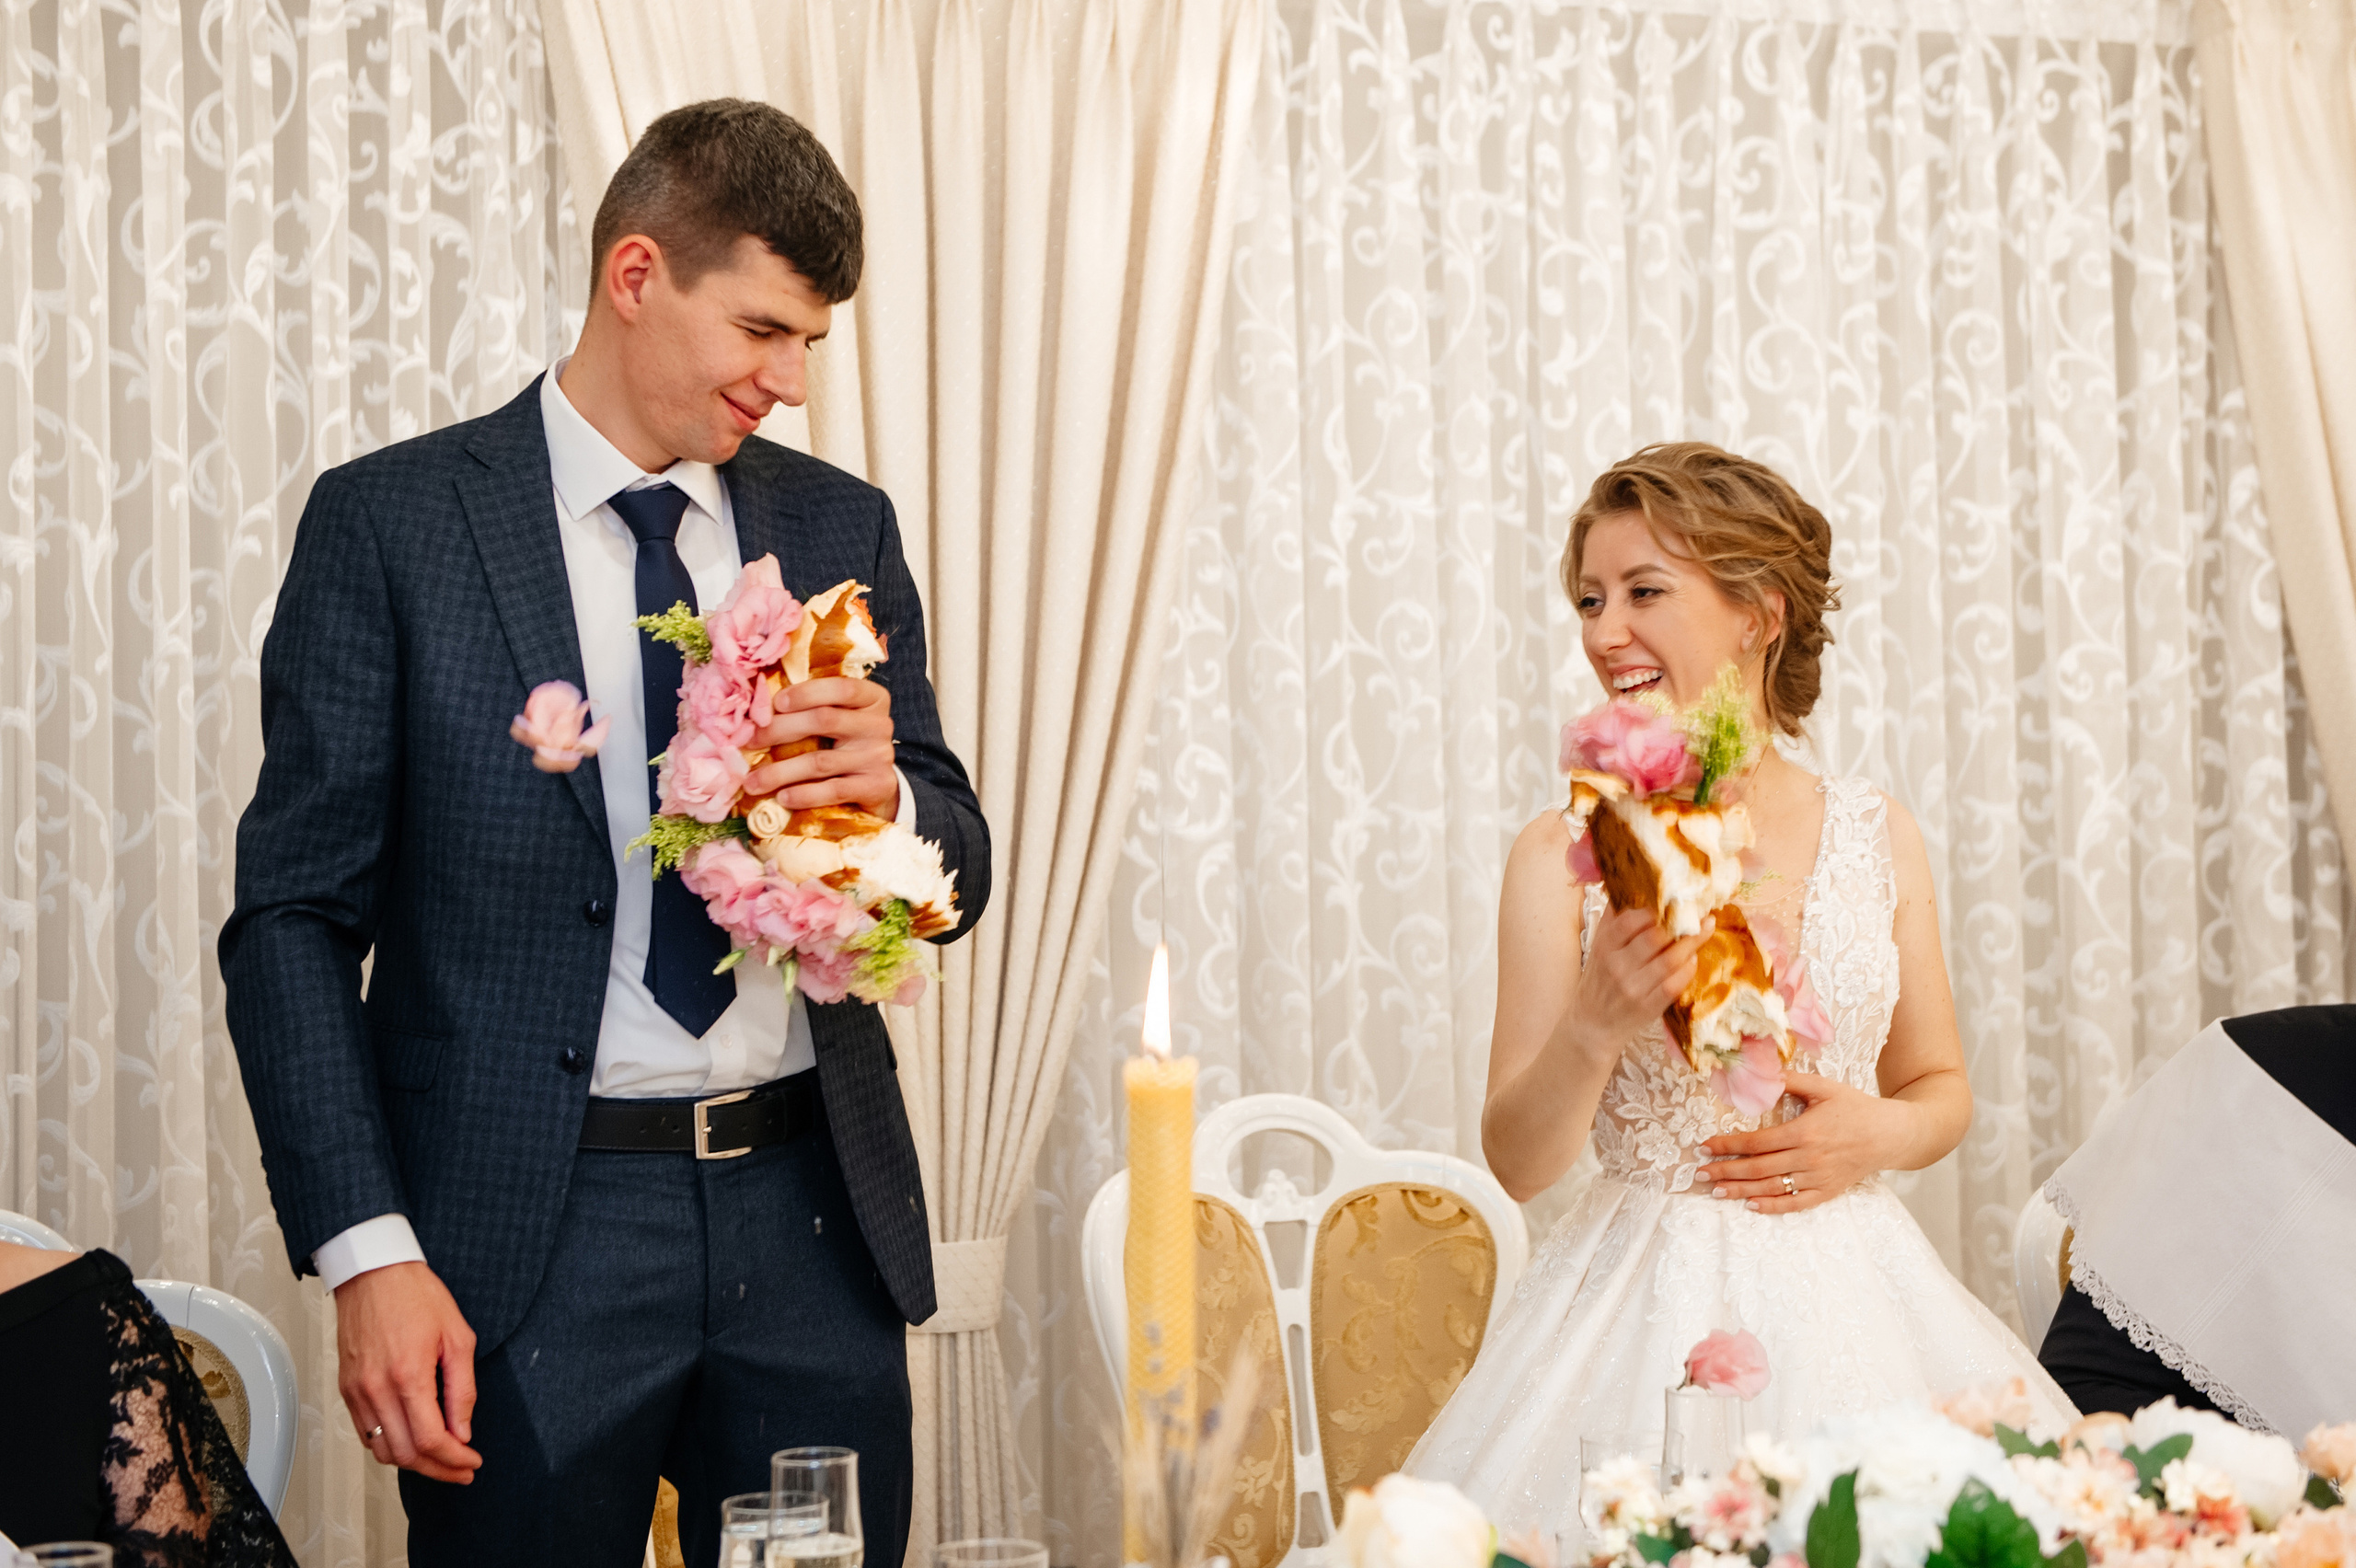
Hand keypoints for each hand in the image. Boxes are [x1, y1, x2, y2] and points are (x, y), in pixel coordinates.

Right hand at [334, 1261, 482, 1482]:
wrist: (374, 1273)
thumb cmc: (415, 1296)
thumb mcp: (458, 1337)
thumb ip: (462, 1390)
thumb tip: (462, 1431)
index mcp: (407, 1375)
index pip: (430, 1440)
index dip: (454, 1460)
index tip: (471, 1463)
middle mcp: (376, 1389)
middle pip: (405, 1455)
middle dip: (438, 1469)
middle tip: (461, 1467)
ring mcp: (357, 1391)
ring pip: (381, 1451)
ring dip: (413, 1462)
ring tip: (440, 1457)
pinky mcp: (346, 1389)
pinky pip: (365, 1434)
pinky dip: (389, 1445)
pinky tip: (411, 1438)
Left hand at [741, 677, 898, 817]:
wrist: (877, 785)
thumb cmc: (847, 742)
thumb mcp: (840, 717)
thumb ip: (812, 707)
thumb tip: (758, 709)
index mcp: (871, 699)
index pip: (842, 688)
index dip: (806, 693)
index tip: (775, 703)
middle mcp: (879, 725)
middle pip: (825, 720)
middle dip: (780, 730)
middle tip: (750, 742)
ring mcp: (879, 757)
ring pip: (821, 761)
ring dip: (780, 772)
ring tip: (752, 781)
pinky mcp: (876, 786)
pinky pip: (834, 791)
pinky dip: (805, 794)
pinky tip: (783, 798)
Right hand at [1569, 905, 1713, 1057]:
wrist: (1591, 1025)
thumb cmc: (1598, 980)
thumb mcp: (1597, 947)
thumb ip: (1612, 919)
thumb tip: (1627, 883)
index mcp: (1603, 946)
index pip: (1631, 919)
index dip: (1655, 909)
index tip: (1673, 902)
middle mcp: (1617, 966)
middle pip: (1656, 937)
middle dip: (1682, 923)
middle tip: (1700, 913)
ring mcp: (1633, 988)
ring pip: (1671, 959)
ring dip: (1692, 943)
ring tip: (1705, 929)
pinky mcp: (1648, 1007)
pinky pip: (1675, 984)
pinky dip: (1688, 969)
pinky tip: (1692, 959)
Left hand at [1695, 1070, 1915, 1212]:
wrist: (1890, 1134)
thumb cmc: (1855, 1107)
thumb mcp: (1824, 1087)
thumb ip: (1791, 1081)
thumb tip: (1761, 1074)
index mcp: (1804, 1131)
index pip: (1756, 1142)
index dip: (1727, 1145)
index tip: (1704, 1147)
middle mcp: (1808, 1157)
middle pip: (1758, 1168)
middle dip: (1725, 1170)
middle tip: (1700, 1174)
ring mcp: (1818, 1177)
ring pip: (1772, 1187)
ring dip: (1741, 1190)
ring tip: (1717, 1191)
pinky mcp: (1828, 1191)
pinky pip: (1796, 1203)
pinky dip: (1773, 1206)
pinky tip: (1752, 1206)